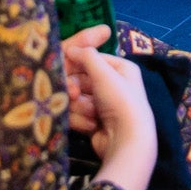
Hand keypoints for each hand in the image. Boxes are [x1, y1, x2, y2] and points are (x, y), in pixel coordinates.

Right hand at [64, 27, 156, 189]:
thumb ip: (86, 56)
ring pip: (78, 98)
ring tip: (89, 114)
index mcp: (122, 69)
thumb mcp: (103, 72)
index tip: (64, 66)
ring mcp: (104, 106)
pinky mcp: (95, 123)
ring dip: (79, 106)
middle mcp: (114, 85)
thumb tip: (71, 48)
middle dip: (76, 88)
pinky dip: (81, 120)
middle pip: (82, 80)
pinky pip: (79, 115)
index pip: (93, 59)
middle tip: (73, 94)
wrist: (126, 141)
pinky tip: (90, 126)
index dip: (78, 62)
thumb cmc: (119, 100)